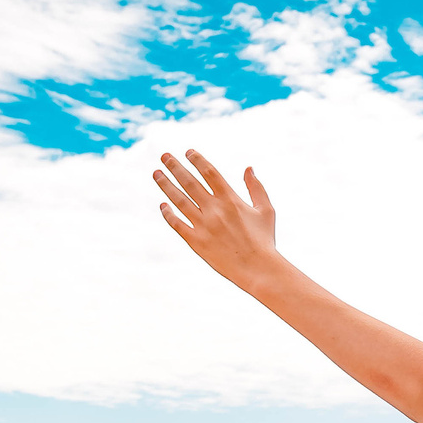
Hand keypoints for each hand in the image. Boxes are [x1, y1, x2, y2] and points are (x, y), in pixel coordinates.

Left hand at [154, 150, 278, 282]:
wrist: (257, 269)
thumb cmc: (264, 240)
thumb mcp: (266, 211)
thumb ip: (256, 188)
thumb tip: (248, 168)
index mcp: (230, 199)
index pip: (209, 172)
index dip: (197, 160)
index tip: (188, 152)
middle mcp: (214, 209)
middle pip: (189, 182)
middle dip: (175, 167)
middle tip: (164, 156)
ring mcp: (203, 226)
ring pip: (179, 200)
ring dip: (166, 185)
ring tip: (156, 173)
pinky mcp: (196, 242)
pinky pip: (177, 224)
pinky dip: (168, 214)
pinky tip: (163, 205)